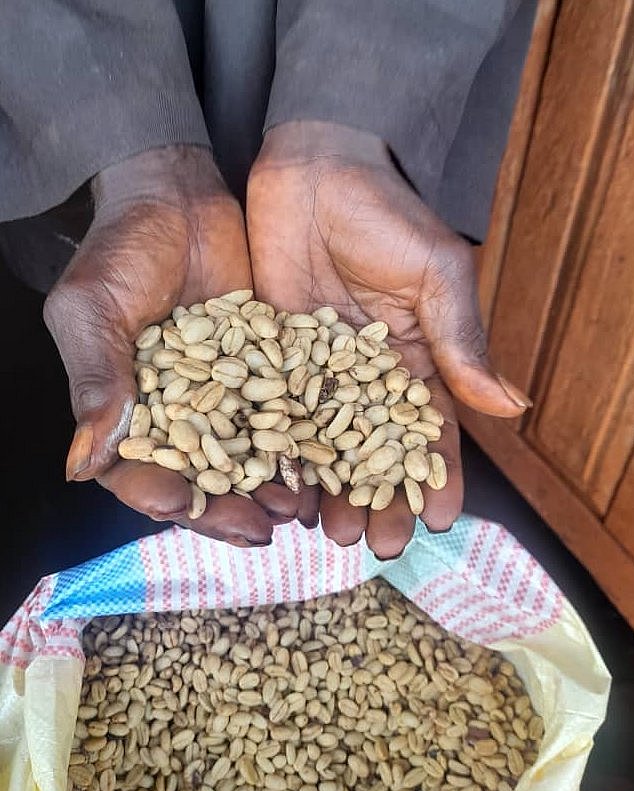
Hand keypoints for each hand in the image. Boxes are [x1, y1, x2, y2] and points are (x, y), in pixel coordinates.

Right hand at [44, 145, 317, 545]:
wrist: (178, 197)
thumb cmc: (119, 248)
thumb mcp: (94, 309)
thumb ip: (98, 381)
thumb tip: (85, 465)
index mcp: (129, 409)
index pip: (139, 469)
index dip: (158, 494)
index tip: (179, 505)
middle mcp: (182, 412)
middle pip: (202, 478)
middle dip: (228, 507)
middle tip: (260, 528)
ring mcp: (228, 394)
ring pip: (250, 456)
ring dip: (271, 486)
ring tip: (298, 507)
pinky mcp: (269, 371)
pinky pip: (287, 415)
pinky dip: (303, 442)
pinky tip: (326, 464)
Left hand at [247, 122, 529, 558]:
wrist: (314, 170)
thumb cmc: (386, 213)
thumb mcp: (435, 274)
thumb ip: (462, 341)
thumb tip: (512, 406)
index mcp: (416, 357)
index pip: (430, 429)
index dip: (436, 475)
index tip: (439, 521)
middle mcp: (367, 374)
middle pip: (375, 449)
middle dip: (381, 497)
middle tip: (380, 545)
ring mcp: (318, 369)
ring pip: (326, 443)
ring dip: (331, 489)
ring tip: (331, 534)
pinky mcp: (272, 356)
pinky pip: (276, 413)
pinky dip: (280, 453)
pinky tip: (280, 490)